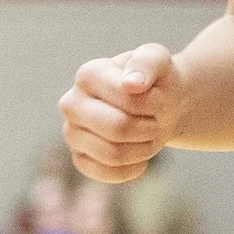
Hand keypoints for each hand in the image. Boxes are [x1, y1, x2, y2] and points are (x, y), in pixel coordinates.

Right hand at [60, 44, 186, 182]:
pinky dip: (132, 169)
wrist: (158, 105)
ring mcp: (71, 132)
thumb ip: (148, 63)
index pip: (129, 100)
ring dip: (144, 149)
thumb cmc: (155, 81)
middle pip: (118, 129)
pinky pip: (106, 173)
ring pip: (113, 154)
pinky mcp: (79, 158)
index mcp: (88, 74)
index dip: (156, 104)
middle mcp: (71, 104)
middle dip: (149, 128)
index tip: (162, 97)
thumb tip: (131, 84)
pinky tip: (141, 156)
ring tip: (149, 134)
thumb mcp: (159, 60)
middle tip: (157, 120)